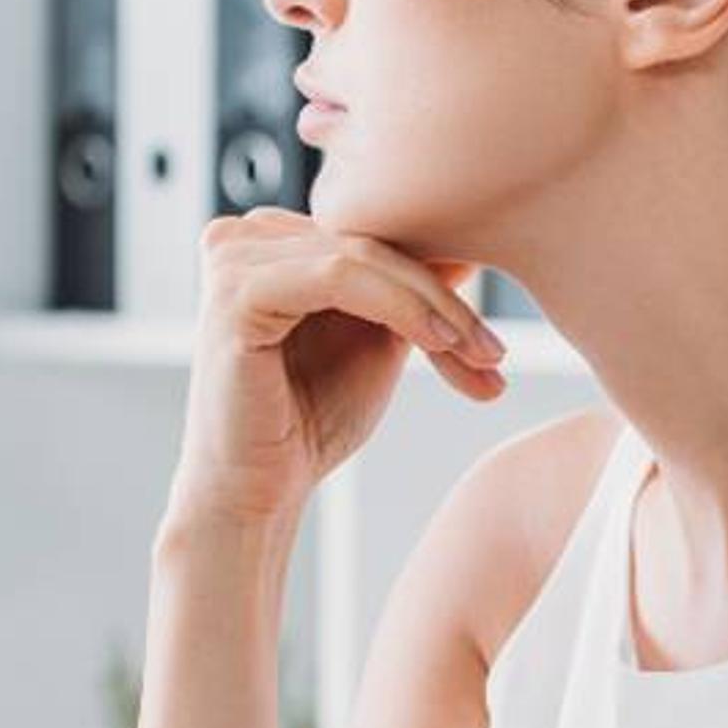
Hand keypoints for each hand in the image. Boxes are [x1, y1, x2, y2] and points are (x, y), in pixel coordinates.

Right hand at [165, 210, 507, 530]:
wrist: (258, 492)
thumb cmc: (308, 422)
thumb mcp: (374, 340)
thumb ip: (408, 291)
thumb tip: (469, 247)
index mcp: (269, 240)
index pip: (371, 235)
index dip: (438, 280)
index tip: (493, 340)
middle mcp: (243, 235)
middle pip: (370, 242)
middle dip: (442, 299)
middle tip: (495, 353)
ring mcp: (232, 257)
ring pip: (363, 256)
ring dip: (433, 305)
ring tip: (479, 355)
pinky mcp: (236, 290)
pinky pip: (339, 278)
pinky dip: (399, 307)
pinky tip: (437, 343)